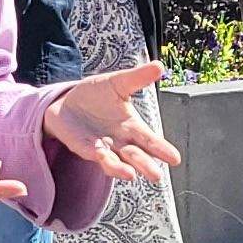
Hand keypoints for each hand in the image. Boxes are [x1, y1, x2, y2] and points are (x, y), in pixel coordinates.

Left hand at [45, 61, 180, 182]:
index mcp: (131, 127)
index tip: (175, 159)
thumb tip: (159, 66)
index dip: (162, 149)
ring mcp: (101, 147)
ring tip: (131, 174)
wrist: (67, 102)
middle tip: (156, 176)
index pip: (150, 140)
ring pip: (114, 161)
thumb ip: (137, 78)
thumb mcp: (118, 83)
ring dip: (120, 168)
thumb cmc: (97, 95)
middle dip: (145, 165)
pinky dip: (97, 154)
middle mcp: (119, 141)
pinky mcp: (81, 146)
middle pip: (135, 156)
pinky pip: (90, 152)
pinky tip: (101, 154)